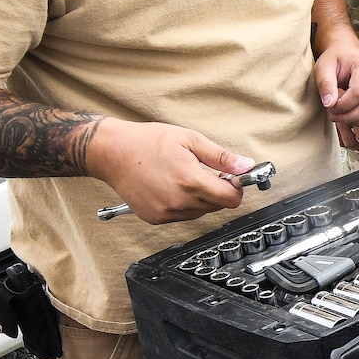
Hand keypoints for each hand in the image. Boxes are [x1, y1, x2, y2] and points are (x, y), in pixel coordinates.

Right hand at [84, 118, 256, 223]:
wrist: (112, 152)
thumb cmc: (147, 142)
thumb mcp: (190, 140)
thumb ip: (221, 157)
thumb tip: (245, 165)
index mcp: (190, 181)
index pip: (231, 198)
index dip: (236, 187)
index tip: (231, 177)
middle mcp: (179, 202)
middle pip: (217, 206)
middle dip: (218, 190)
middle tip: (205, 171)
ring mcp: (166, 213)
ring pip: (200, 212)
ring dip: (201, 198)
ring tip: (184, 176)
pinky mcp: (155, 218)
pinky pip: (182, 216)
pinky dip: (183, 204)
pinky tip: (171, 186)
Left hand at [316, 41, 358, 151]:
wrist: (348, 56)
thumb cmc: (336, 61)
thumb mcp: (324, 67)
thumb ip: (325, 84)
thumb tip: (329, 103)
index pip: (358, 92)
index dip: (342, 105)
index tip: (330, 106)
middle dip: (348, 116)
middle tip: (333, 114)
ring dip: (357, 122)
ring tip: (342, 117)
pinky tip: (352, 117)